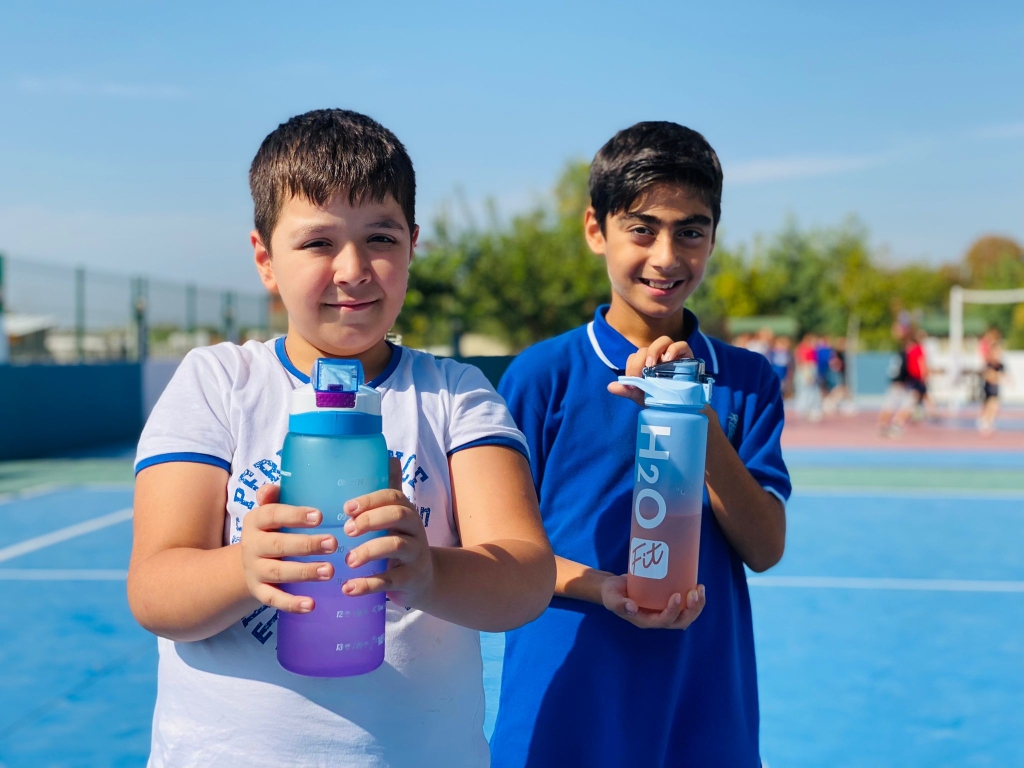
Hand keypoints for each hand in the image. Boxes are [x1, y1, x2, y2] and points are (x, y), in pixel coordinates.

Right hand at [240, 483, 336, 613]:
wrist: (250, 561)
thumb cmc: (273, 529)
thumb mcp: (271, 510)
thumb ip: (273, 497)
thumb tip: (271, 488)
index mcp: (256, 521)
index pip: (273, 515)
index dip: (295, 515)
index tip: (320, 516)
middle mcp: (252, 545)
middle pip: (278, 545)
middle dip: (306, 545)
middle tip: (333, 543)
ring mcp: (254, 570)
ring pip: (278, 572)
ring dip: (304, 572)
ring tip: (330, 571)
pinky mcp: (259, 591)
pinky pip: (274, 599)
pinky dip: (292, 603)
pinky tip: (312, 604)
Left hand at [339, 463, 433, 607]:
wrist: (426, 579)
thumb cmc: (402, 542)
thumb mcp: (396, 518)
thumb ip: (389, 490)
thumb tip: (389, 456)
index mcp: (406, 511)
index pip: (393, 497)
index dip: (371, 500)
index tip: (347, 507)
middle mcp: (414, 530)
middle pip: (398, 515)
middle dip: (371, 519)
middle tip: (347, 530)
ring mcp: (415, 555)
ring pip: (396, 546)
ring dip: (369, 551)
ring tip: (348, 560)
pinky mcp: (411, 580)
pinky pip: (390, 580)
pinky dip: (368, 584)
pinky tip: (348, 588)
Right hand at [600, 574, 705, 629]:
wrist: (614, 588)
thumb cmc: (612, 593)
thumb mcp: (611, 598)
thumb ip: (619, 603)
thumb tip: (632, 608)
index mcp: (646, 621)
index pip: (664, 621)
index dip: (673, 611)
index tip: (677, 595)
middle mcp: (658, 618)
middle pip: (680, 621)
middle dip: (692, 610)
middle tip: (695, 591)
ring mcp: (664, 610)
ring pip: (686, 615)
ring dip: (697, 605)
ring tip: (700, 588)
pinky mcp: (667, 601)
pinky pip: (685, 605)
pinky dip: (694, 598)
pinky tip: (697, 585)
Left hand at [607, 335, 694, 405]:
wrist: (682, 408)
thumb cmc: (660, 399)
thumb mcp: (641, 396)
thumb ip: (626, 390)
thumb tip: (610, 387)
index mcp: (646, 363)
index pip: (635, 357)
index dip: (631, 367)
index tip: (632, 382)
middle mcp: (658, 356)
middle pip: (646, 349)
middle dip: (640, 361)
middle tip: (640, 376)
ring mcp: (673, 355)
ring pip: (663, 340)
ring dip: (655, 351)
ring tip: (652, 365)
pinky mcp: (687, 356)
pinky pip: (681, 345)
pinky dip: (674, 349)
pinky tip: (668, 360)